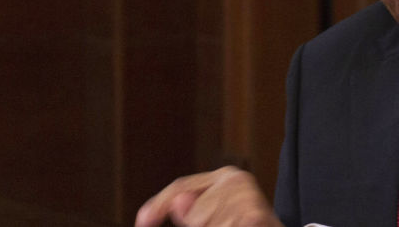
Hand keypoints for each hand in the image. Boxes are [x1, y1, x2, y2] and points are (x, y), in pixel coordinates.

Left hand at [135, 166, 282, 226]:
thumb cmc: (241, 223)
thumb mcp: (212, 218)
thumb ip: (190, 210)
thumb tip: (178, 203)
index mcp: (224, 176)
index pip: (180, 187)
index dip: (158, 205)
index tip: (142, 223)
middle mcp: (236, 179)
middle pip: (192, 211)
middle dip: (197, 225)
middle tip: (223, 225)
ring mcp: (247, 196)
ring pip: (203, 222)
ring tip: (235, 226)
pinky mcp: (256, 216)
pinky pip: (227, 226)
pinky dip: (229, 226)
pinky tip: (240, 224)